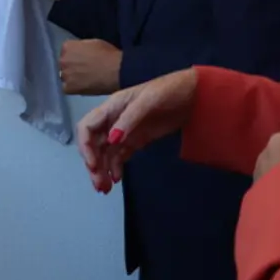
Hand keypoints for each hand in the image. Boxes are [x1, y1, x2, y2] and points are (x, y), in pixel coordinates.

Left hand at [58, 39, 121, 94]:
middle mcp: (62, 60)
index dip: (75, 56)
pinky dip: (74, 88)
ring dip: (72, 78)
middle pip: (64, 64)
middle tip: (84, 70)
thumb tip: (80, 52)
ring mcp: (64, 74)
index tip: (83, 59)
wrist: (116, 71)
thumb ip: (82, 48)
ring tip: (85, 80)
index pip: (66, 51)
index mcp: (67, 46)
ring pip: (65, 76)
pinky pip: (67, 88)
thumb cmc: (108, 54)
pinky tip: (84, 87)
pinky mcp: (68, 88)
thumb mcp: (93, 43)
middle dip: (72, 66)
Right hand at [75, 67, 197, 193]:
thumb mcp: (148, 101)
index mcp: (111, 107)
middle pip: (94, 145)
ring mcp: (125, 132)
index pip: (87, 128)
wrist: (193, 94)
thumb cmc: (169, 90)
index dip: (85, 147)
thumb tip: (112, 140)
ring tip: (105, 189)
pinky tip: (117, 178)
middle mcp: (113, 120)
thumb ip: (129, 119)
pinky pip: (119, 156)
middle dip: (93, 165)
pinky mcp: (136, 140)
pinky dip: (115, 167)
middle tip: (100, 186)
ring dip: (102, 170)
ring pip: (105, 153)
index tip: (93, 165)